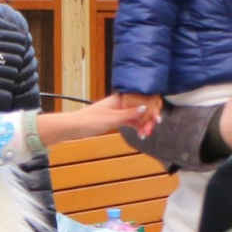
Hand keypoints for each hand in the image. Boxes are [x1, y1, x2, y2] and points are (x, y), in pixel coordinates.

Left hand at [39, 94, 154, 143]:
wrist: (75, 126)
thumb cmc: (91, 120)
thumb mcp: (112, 118)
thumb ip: (129, 113)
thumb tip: (145, 108)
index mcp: (120, 98)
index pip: (141, 98)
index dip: (151, 106)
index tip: (156, 117)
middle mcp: (121, 102)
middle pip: (140, 108)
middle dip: (148, 118)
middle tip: (151, 129)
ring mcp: (119, 110)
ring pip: (136, 116)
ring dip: (143, 124)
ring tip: (146, 134)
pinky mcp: (116, 118)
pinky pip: (130, 121)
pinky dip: (136, 127)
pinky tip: (141, 134)